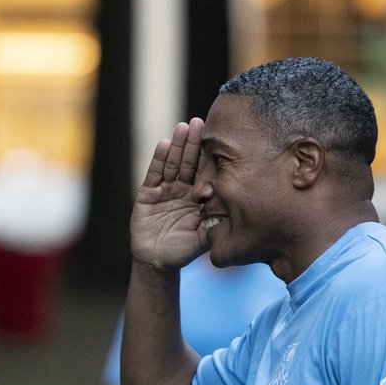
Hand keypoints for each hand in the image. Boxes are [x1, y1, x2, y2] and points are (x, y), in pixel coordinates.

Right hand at [130, 119, 207, 270]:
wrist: (158, 262)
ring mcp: (164, 190)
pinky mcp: (148, 194)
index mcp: (198, 197)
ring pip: (172, 164)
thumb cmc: (183, 251)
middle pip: (188, 162)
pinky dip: (158, 159)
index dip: (210, 155)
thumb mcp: (206, 236)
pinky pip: (154, 174)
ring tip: (182, 127)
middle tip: (200, 122)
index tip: (218, 137)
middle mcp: (182, 189)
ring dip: (177, 145)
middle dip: (193, 143)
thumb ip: (218, 223)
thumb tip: (238, 209)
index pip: (205, 171)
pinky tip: (163, 143)